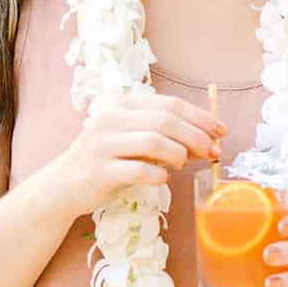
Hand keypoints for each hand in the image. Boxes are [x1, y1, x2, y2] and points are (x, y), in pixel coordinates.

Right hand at [57, 91, 226, 216]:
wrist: (66, 183)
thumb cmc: (109, 158)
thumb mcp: (135, 139)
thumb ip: (167, 136)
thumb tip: (209, 140)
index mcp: (122, 104)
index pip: (170, 104)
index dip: (200, 116)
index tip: (221, 130)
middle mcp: (110, 118)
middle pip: (165, 121)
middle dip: (196, 136)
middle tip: (213, 151)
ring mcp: (103, 144)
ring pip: (153, 141)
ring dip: (178, 153)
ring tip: (182, 163)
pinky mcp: (100, 171)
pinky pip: (139, 170)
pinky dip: (158, 175)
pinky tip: (162, 178)